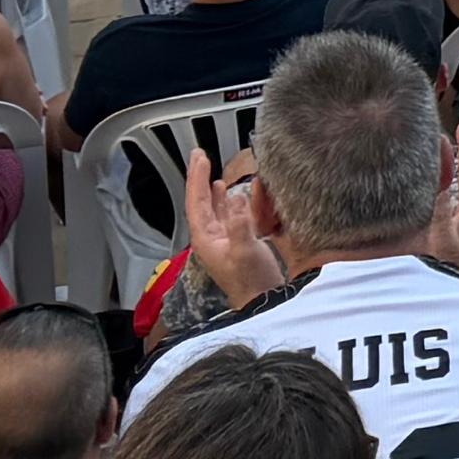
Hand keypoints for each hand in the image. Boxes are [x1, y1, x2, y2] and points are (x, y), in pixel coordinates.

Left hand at [180, 151, 285, 305]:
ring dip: (212, 190)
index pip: (196, 202)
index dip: (197, 179)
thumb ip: (239, 224)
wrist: (262, 301)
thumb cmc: (252, 281)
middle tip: (201, 157)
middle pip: (201, 203)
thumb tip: (235, 198)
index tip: (200, 159)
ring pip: (213, 209)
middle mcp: (211, 238)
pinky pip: (228, 216)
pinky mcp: (236, 243)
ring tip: (211, 173)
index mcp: (207, 239)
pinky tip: (232, 196)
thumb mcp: (245, 251)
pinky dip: (227, 202)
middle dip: (200, 179)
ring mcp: (223, 240)